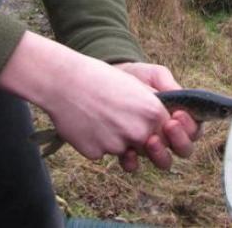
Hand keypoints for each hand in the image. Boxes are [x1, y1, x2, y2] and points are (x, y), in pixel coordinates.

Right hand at [0, 32, 170, 160]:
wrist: (64, 80)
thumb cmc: (99, 77)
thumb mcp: (134, 85)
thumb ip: (152, 107)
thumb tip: (163, 124)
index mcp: (151, 112)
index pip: (168, 132)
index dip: (158, 127)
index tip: (146, 119)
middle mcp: (138, 132)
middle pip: (148, 147)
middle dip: (138, 138)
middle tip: (119, 117)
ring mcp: (117, 145)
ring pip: (123, 151)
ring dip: (115, 139)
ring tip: (99, 114)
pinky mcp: (97, 153)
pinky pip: (102, 152)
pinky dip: (96, 141)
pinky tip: (86, 122)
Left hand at [113, 62, 202, 171]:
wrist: (107, 83)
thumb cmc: (137, 77)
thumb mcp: (153, 75)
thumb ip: (168, 83)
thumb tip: (180, 97)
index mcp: (179, 118)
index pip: (194, 130)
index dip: (190, 126)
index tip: (178, 114)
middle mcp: (167, 135)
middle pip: (185, 149)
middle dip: (180, 140)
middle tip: (169, 125)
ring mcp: (148, 145)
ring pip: (163, 161)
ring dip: (160, 154)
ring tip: (151, 140)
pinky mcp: (128, 151)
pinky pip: (133, 166)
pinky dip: (132, 162)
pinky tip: (128, 152)